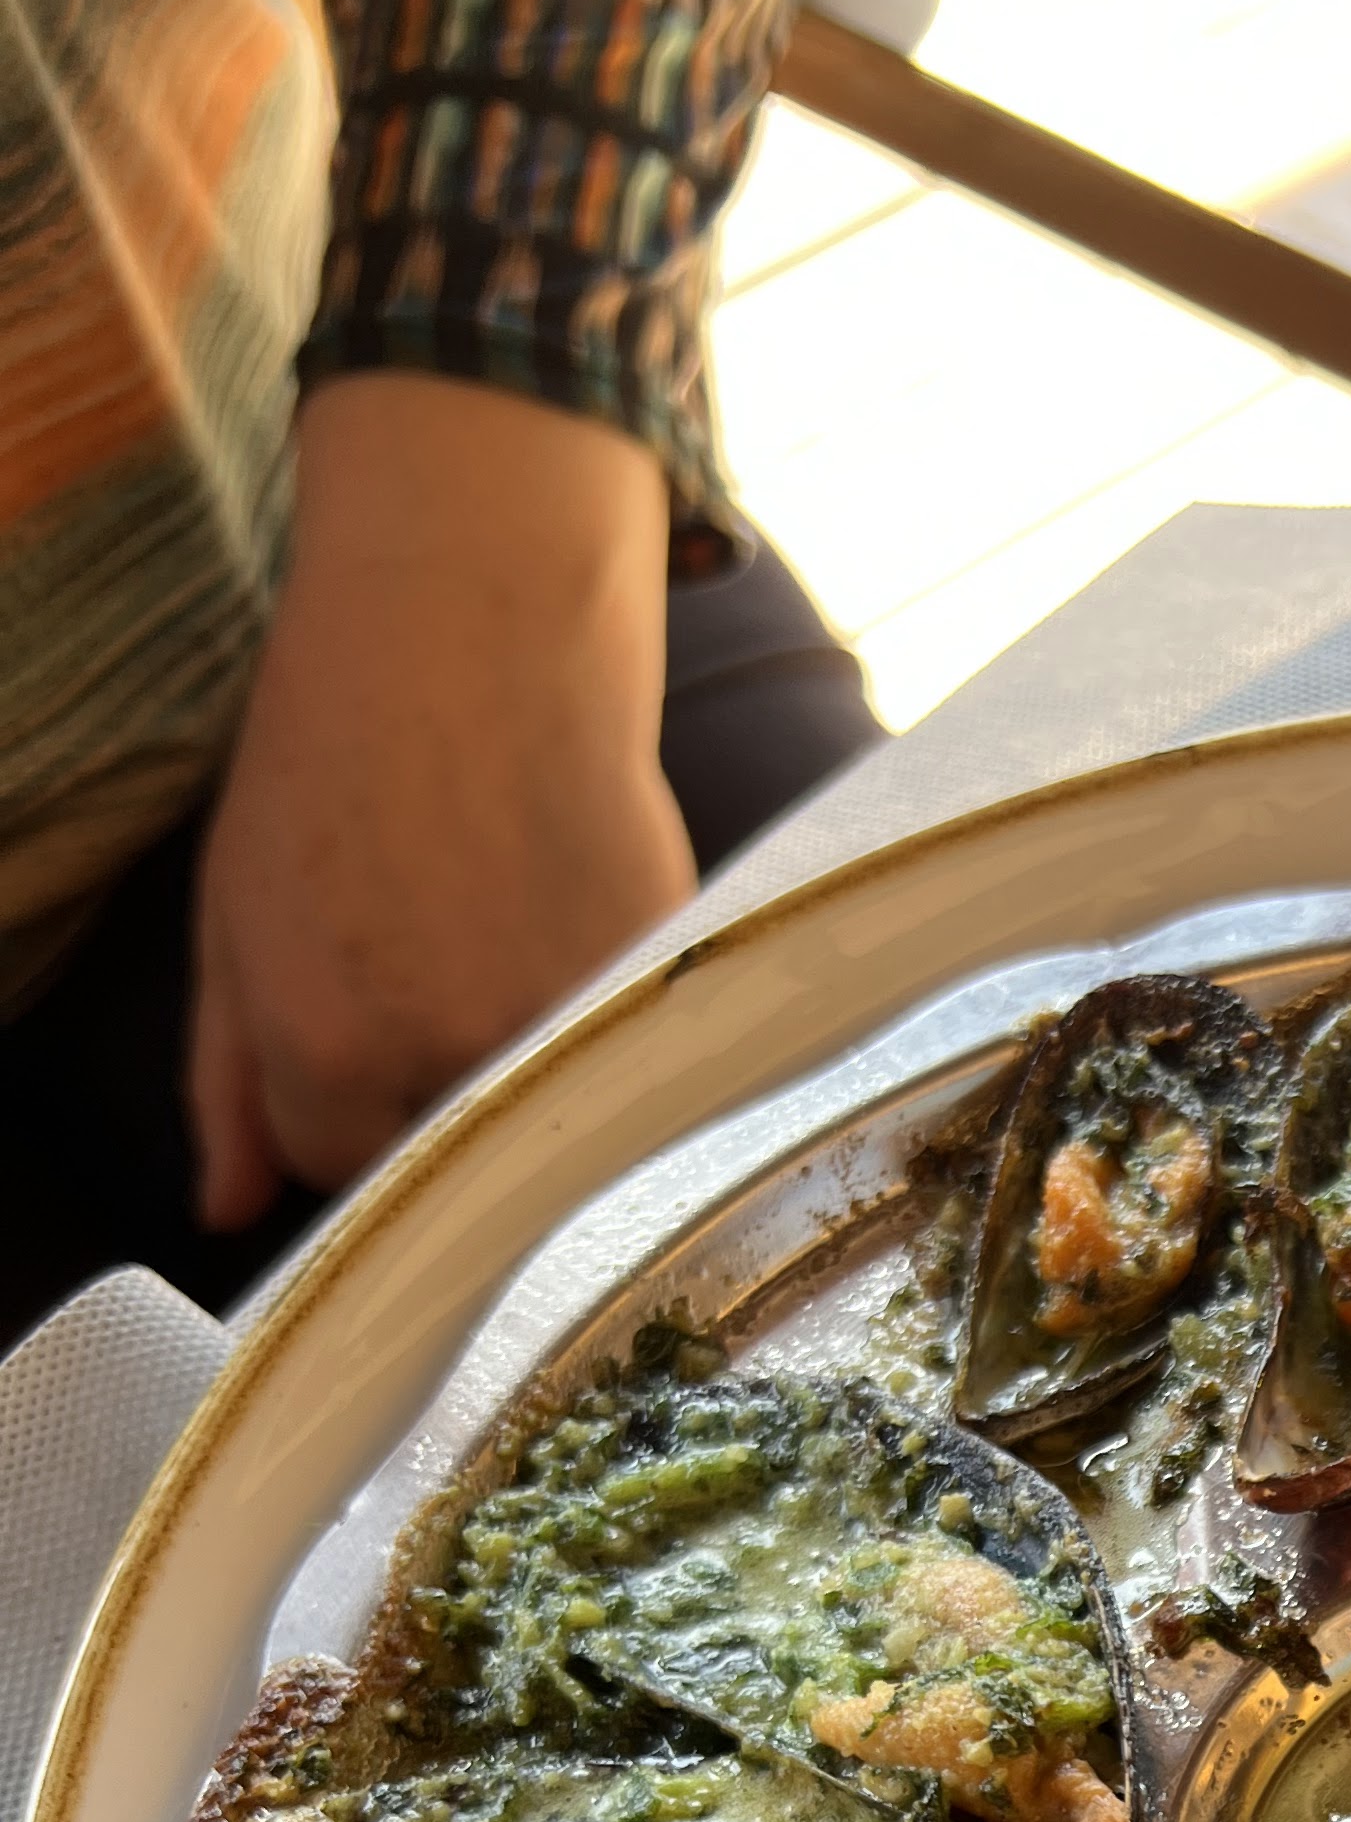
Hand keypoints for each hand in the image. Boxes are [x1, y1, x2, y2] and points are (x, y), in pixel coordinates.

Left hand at [189, 374, 697, 1225]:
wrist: (475, 613)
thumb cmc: (337, 740)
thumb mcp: (234, 908)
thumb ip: (225, 1077)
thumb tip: (228, 1209)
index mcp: (325, 1048)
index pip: (344, 1168)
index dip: (353, 1099)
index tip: (368, 1020)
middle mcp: (446, 1057)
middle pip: (450, 1155)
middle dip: (442, 1085)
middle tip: (441, 959)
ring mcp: (564, 1025)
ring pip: (545, 1113)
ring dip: (530, 1052)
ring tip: (506, 925)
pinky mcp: (655, 981)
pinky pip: (625, 1053)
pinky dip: (606, 1011)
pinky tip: (568, 906)